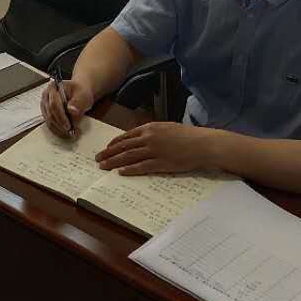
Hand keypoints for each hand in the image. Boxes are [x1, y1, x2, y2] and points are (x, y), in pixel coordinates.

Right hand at [42, 78, 94, 138]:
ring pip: (49, 121)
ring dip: (60, 130)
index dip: (61, 116)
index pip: (54, 104)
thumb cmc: (80, 92)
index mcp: (53, 87)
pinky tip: (67, 133)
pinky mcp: (47, 113)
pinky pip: (50, 124)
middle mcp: (46, 96)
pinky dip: (58, 131)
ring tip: (73, 133)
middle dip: (61, 125)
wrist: (79, 93)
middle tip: (73, 132)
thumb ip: (78, 102)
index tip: (69, 126)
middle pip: (50, 114)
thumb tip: (71, 111)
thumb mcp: (83, 95)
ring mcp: (45, 105)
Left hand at [96, 122, 217, 175]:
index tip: (105, 148)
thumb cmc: (186, 136)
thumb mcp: (166, 128)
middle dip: (108, 153)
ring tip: (104, 166)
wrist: (202, 143)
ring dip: (114, 162)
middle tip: (97, 158)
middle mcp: (149, 138)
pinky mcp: (162, 163)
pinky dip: (130, 169)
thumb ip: (152, 132)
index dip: (114, 143)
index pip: (126, 136)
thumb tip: (139, 138)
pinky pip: (142, 167)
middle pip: (123, 147)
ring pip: (129, 157)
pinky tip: (121, 172)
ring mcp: (154, 151)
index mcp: (149, 128)